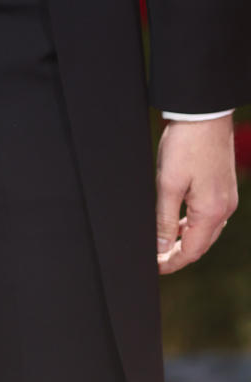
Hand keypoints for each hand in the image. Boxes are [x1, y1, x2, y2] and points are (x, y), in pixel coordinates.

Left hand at [155, 117, 238, 273]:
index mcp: (211, 212)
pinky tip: (180, 220)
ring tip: (165, 243)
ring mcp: (227, 198)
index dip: (172, 262)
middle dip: (179, 254)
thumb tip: (161, 247)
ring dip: (187, 239)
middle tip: (157, 259)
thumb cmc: (185, 144)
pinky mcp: (224, 186)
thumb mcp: (168, 183)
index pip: (191, 251)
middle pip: (201, 244)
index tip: (154, 267)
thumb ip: (165, 219)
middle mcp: (224, 209)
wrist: (203, 113)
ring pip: (206, 230)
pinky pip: (209, 215)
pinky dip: (194, 223)